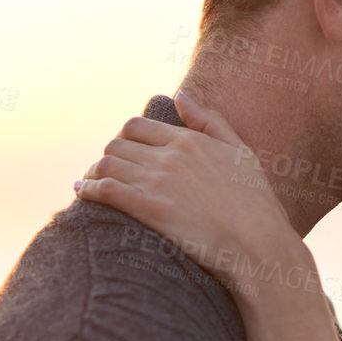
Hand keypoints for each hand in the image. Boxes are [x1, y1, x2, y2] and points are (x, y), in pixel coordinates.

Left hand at [74, 96, 317, 306]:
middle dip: (107, 157)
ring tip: (89, 183)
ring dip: (94, 173)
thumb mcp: (239, 152)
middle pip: (117, 144)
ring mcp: (159, 181)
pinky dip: (88, 188)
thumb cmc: (255, 204)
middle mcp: (170, 155)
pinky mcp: (149, 208)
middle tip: (104, 173)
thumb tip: (180, 96)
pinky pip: (106, 189)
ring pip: (108, 164)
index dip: (123, 140)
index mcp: (189, 140)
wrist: (259, 244)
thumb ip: (209, 121)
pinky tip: (82, 193)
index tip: (121, 155)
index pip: (137, 127)